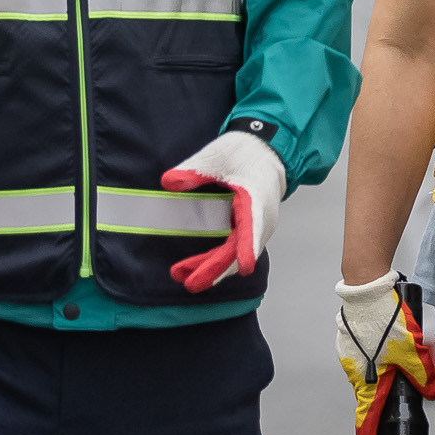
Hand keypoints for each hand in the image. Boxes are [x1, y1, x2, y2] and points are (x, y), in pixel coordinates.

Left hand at [160, 131, 285, 292]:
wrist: (264, 151)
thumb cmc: (244, 153)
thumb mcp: (216, 155)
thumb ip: (193, 170)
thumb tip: (169, 182)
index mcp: (257, 198)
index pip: (254, 225)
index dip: (248, 247)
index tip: (246, 266)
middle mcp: (261, 219)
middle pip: (239, 250)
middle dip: (215, 268)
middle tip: (190, 283)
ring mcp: (257, 227)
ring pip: (236, 254)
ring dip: (213, 268)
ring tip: (184, 278)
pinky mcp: (250, 230)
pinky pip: (236, 250)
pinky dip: (219, 261)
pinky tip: (198, 268)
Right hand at [333, 270, 434, 434]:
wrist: (367, 287)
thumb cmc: (383, 317)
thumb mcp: (412, 350)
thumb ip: (423, 374)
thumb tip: (430, 389)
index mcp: (368, 382)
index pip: (366, 421)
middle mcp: (356, 372)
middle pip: (372, 396)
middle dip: (387, 396)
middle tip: (402, 385)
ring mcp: (352, 355)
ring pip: (371, 373)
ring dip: (384, 370)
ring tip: (401, 353)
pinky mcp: (352, 340)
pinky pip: (367, 355)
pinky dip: (379, 353)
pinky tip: (390, 339)